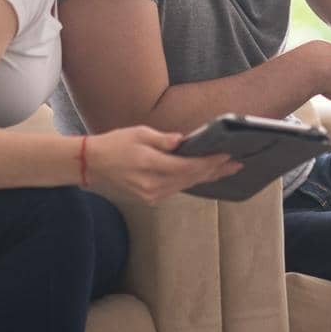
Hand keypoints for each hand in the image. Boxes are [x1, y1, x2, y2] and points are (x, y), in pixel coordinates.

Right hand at [85, 124, 238, 202]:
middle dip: (215, 170)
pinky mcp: (151, 197)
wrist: (93, 164)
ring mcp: (152, 194)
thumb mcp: (140, 134)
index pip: (188, 166)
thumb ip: (164, 140)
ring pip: (186, 185)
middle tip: (237, 163)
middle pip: (191, 178)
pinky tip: (205, 175)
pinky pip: (178, 188)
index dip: (209, 162)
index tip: (226, 155)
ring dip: (207, 177)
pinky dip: (193, 181)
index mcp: (150, 165)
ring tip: (227, 169)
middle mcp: (153, 185)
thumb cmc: (116, 143)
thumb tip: (183, 141)